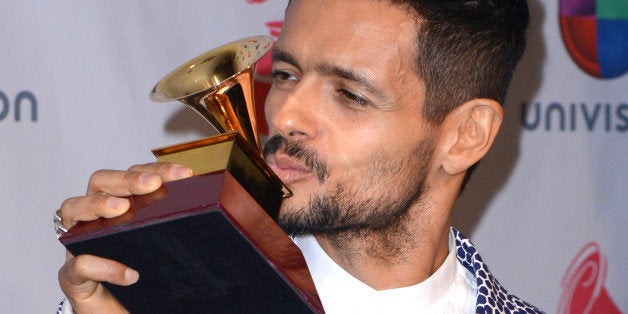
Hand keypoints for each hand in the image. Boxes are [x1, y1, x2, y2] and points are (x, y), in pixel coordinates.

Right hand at [57, 162, 192, 312]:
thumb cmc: (151, 281)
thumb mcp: (171, 248)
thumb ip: (183, 228)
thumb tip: (223, 212)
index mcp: (124, 206)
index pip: (136, 175)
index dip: (158, 169)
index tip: (185, 174)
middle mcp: (99, 219)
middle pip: (100, 181)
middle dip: (126, 178)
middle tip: (152, 185)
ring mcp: (81, 244)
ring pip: (72, 208)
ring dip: (98, 203)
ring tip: (122, 209)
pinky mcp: (74, 278)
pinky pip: (77, 266)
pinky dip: (101, 266)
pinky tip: (129, 273)